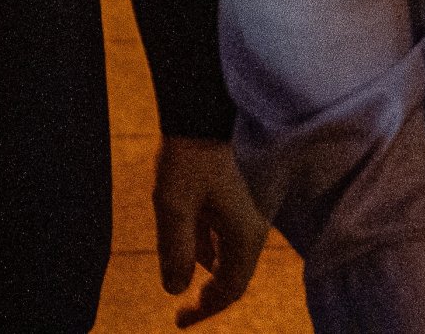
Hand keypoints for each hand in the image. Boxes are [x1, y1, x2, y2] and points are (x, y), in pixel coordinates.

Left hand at [155, 133, 269, 324]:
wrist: (201, 112)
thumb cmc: (188, 159)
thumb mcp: (173, 207)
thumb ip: (176, 251)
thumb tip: (175, 289)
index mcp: (244, 235)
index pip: (230, 289)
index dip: (206, 309)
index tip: (180, 320)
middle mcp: (251, 227)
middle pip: (232, 275)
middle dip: (206, 293)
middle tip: (181, 310)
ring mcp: (245, 212)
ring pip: (225, 253)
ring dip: (203, 266)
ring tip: (176, 267)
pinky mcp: (235, 198)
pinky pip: (222, 233)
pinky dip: (205, 243)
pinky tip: (186, 239)